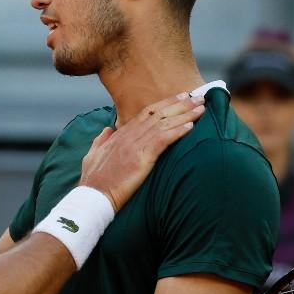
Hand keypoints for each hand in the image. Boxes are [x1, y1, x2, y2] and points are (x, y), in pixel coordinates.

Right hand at [80, 93, 203, 210]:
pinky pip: (163, 141)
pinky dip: (177, 132)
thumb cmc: (93, 181)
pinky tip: (190, 127)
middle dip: (180, 104)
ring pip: (164, 124)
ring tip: (201, 108)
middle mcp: (129, 135)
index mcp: (120, 135)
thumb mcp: (92, 155)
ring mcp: (135, 146)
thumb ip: (101, 141)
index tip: (180, 97)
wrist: (92, 196)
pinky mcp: (141, 159)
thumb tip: (107, 130)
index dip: (165, 104)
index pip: (146, 113)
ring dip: (185, 115)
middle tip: (197, 97)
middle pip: (159, 114)